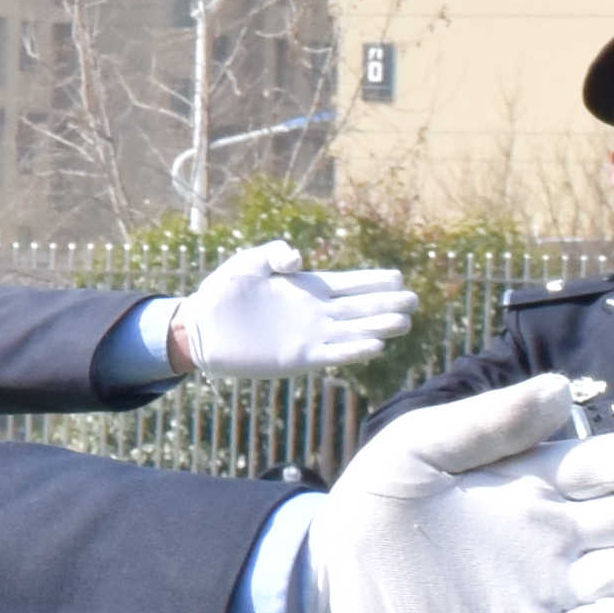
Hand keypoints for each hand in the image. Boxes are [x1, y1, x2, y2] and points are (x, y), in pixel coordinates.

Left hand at [157, 242, 415, 375]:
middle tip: (413, 302)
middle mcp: (315, 313)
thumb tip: (298, 258)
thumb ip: (275, 254)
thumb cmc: (224, 291)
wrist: (200, 327)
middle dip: (386, 304)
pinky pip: (331, 354)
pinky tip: (374, 347)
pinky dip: (352, 351)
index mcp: (308, 288)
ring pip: (352, 332)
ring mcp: (309, 336)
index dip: (374, 281)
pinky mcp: (297, 358)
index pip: (350, 283)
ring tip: (403, 323)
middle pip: (359, 308)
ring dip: (377, 328)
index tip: (399, 278)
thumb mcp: (250, 263)